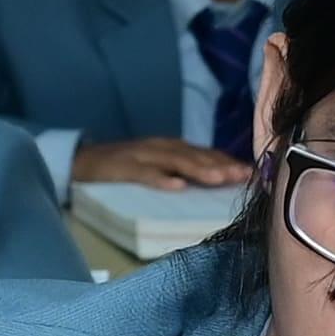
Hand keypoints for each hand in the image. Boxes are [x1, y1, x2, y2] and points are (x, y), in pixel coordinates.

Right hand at [75, 135, 244, 190]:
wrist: (81, 162)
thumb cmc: (125, 168)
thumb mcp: (158, 166)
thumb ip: (184, 170)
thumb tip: (218, 182)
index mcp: (172, 148)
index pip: (206, 154)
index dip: (228, 162)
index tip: (253, 174)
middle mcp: (161, 148)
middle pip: (195, 155)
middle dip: (221, 165)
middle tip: (243, 176)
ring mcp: (141, 156)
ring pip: (175, 161)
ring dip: (198, 169)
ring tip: (219, 179)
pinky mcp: (122, 168)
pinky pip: (143, 174)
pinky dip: (160, 179)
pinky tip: (176, 187)